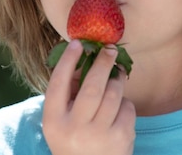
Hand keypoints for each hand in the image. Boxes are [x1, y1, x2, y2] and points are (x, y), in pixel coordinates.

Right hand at [42, 40, 135, 154]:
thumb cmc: (74, 138)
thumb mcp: (62, 120)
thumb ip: (68, 92)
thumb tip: (84, 59)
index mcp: (54, 122)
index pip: (58, 84)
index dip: (67, 61)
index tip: (77, 43)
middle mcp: (75, 129)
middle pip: (92, 87)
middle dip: (103, 63)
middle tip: (110, 49)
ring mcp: (100, 135)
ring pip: (113, 93)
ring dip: (117, 80)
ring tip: (116, 76)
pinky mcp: (121, 138)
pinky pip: (127, 107)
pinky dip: (124, 103)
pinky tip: (118, 110)